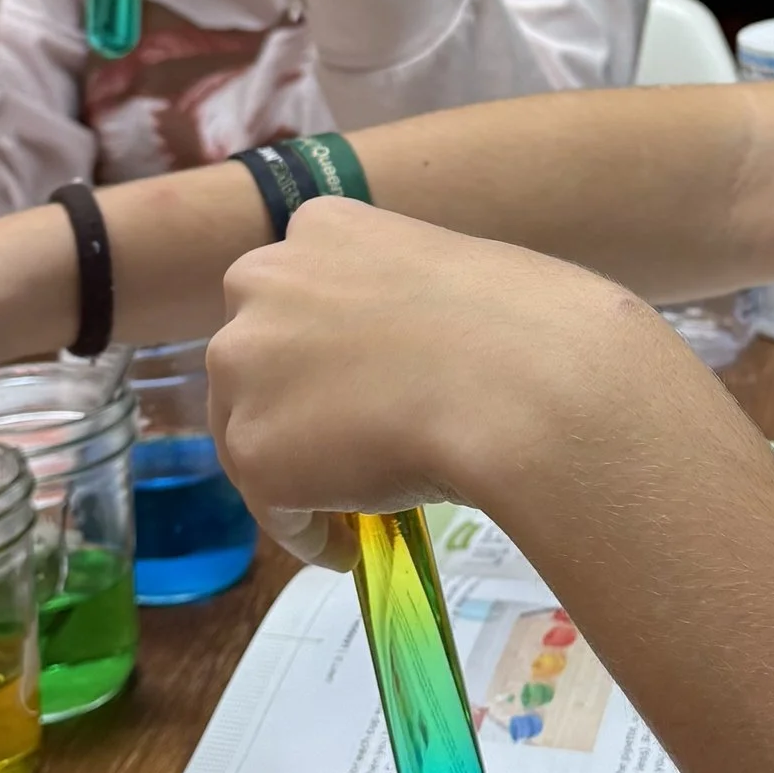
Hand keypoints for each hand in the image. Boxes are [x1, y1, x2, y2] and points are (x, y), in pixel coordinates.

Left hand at [206, 199, 660, 545]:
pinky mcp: (251, 450)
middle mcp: (260, 283)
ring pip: (255, 432)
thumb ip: (399, 307)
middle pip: (256, 361)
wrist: (528, 387)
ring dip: (300, 468)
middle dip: (297, 405)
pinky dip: (309, 533)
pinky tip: (352, 546)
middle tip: (356, 448)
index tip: (364, 385)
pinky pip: (273, 508)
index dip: (326, 349)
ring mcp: (245, 366)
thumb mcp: (454, 277)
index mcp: (320, 226)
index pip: (295, 296)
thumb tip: (409, 364)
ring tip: (359, 503)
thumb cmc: (527, 326)